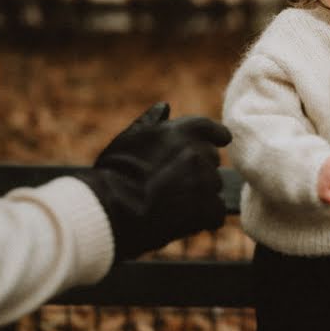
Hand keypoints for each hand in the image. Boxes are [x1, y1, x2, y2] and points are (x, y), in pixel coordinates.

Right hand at [76, 102, 231, 260]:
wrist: (111, 207)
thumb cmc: (114, 172)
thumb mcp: (129, 138)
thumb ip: (150, 122)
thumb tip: (164, 108)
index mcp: (185, 130)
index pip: (214, 130)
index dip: (216, 138)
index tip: (218, 144)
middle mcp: (200, 151)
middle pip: (212, 161)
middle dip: (199, 171)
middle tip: (172, 184)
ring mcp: (206, 179)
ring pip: (214, 187)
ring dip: (200, 195)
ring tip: (172, 204)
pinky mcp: (208, 207)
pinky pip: (217, 212)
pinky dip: (205, 218)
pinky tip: (184, 222)